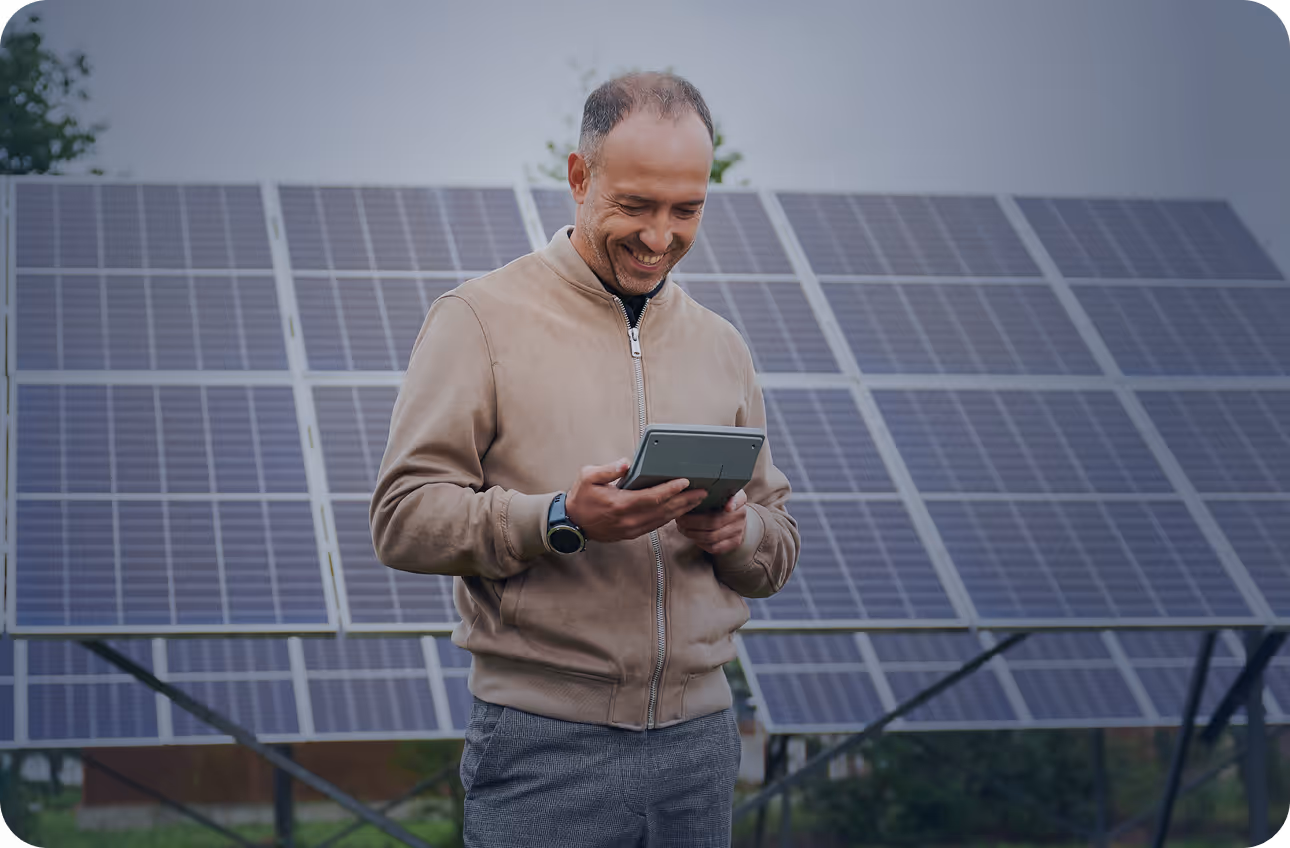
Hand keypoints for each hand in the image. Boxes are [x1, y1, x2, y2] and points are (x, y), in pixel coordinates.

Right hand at [564, 458, 708, 542]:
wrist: (571, 524)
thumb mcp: (587, 477)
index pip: (652, 497)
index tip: (685, 482)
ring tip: (696, 501)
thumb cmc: (580, 498)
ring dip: (681, 510)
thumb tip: (626, 463)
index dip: (670, 490)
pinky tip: (679, 510)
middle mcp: (629, 519)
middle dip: (684, 501)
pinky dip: (670, 517)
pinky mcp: (632, 534)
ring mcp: (631, 529)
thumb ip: (608, 469)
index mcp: (620, 504)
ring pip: (662, 520)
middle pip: (663, 510)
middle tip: (701, 492)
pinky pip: (655, 526)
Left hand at [675, 489, 747, 555]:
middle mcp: (741, 514)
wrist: (735, 519)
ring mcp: (738, 530)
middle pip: (715, 521)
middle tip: (680, 519)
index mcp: (739, 498)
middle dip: (692, 522)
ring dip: (692, 533)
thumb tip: (697, 488)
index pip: (737, 500)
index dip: (732, 503)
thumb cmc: (721, 501)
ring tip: (682, 527)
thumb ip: (713, 489)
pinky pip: (714, 547)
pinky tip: (692, 536)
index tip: (727, 507)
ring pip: (711, 536)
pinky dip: (699, 543)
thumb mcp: (721, 491)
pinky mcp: (734, 542)